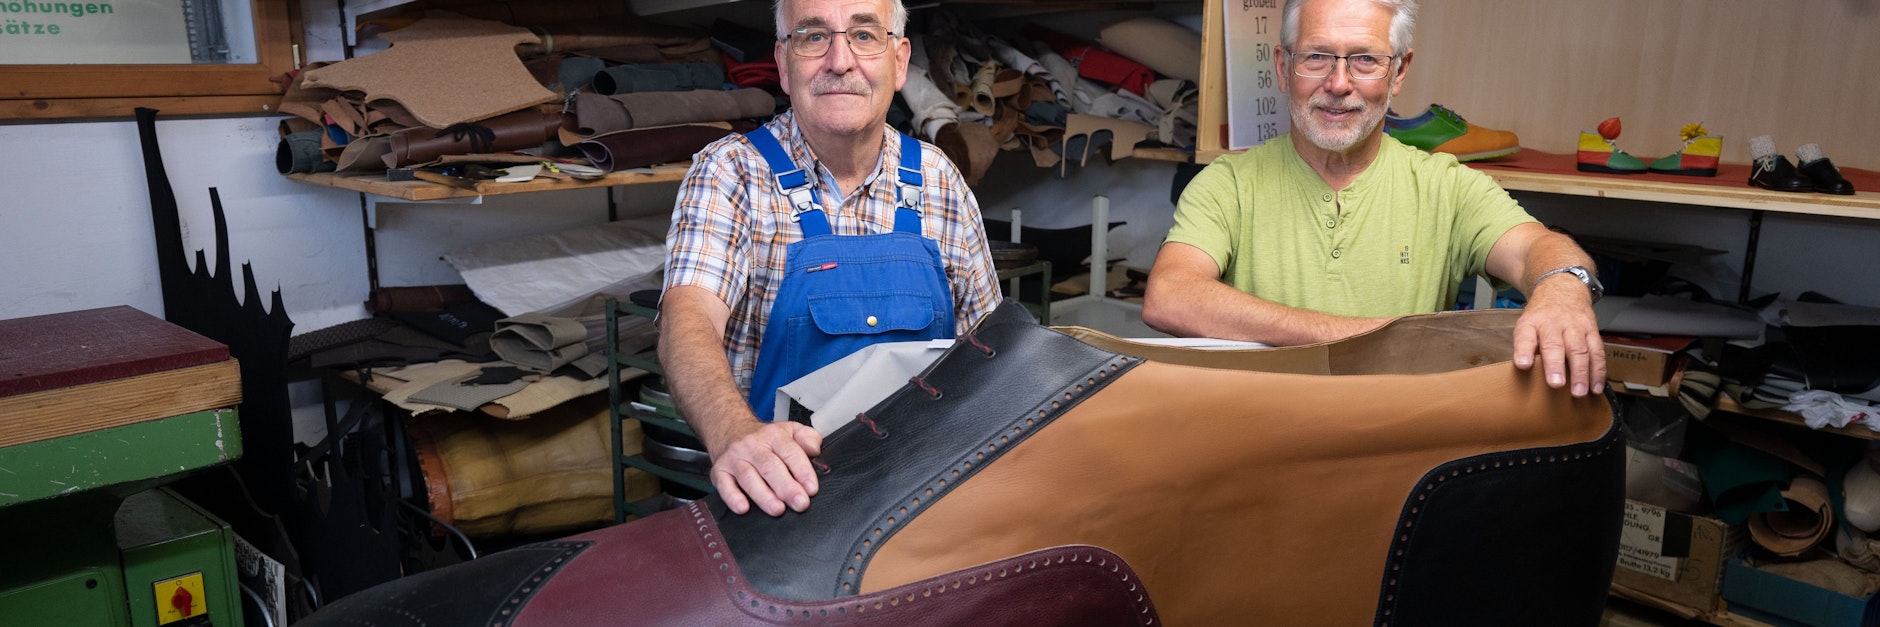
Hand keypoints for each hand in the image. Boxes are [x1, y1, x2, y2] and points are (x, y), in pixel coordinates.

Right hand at [704, 419, 822, 515]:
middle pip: (770, 467)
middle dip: (786, 487)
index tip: (811, 489)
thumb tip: (815, 450)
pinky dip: (732, 497)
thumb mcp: (790, 430)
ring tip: (778, 509)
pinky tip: (743, 508)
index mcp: (774, 435)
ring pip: (749, 477)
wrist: (730, 429)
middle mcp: (753, 445)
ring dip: (764, 495)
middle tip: (800, 503)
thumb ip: (808, 437)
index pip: (790, 452)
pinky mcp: (720, 470)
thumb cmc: (765, 438)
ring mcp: (735, 458)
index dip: (802, 471)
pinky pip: (724, 485)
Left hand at [1511, 281, 1605, 396]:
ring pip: (1580, 349)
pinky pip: (1597, 351)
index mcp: (1532, 323)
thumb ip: (1525, 347)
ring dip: (1581, 373)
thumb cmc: (1541, 316)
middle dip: (1556, 365)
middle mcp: (1553, 323)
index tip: (1522, 364)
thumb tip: (1526, 373)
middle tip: (1556, 384)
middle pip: (1555, 344)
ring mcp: (1575, 326)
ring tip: (1580, 392)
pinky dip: (1598, 371)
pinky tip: (1596, 386)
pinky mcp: (1592, 330)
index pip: (1525, 336)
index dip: (1523, 351)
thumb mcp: (1526, 326)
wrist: (1562, 288)